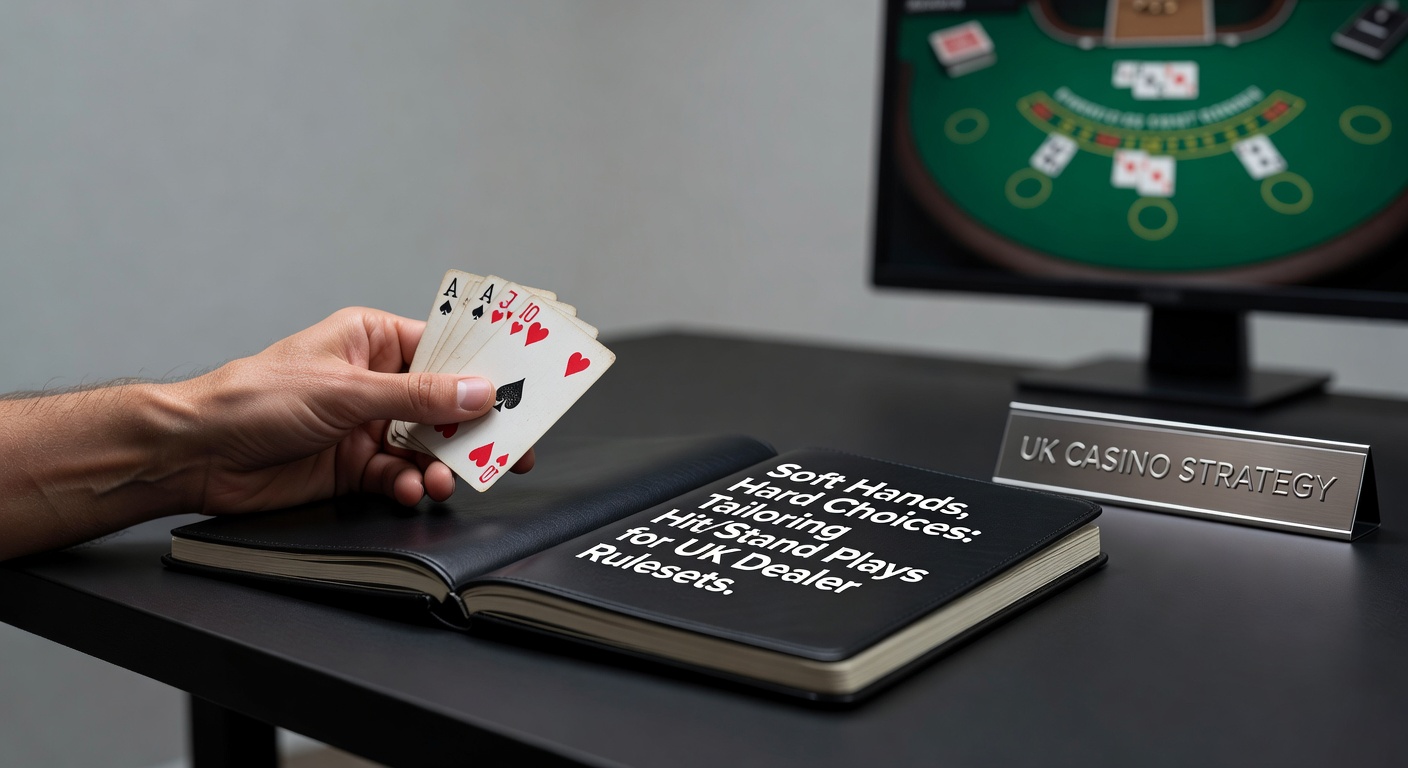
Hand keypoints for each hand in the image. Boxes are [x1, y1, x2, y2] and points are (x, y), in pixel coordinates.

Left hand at [179, 307, 534, 511]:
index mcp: (372, 340)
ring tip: (444, 481)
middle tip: (508, 450)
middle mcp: (374, 381)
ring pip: (426, 445)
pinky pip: (401, 475)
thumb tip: (478, 392)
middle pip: (444, 404)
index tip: (521, 389)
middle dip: (471, 429)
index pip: (444, 350)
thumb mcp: (346, 391)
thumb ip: (418, 396)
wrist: (198, 454)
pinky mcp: (356, 466)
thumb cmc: (254, 398)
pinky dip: (410, 486)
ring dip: (441, 465)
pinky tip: (409, 491)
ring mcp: (366, 425)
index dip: (483, 369)